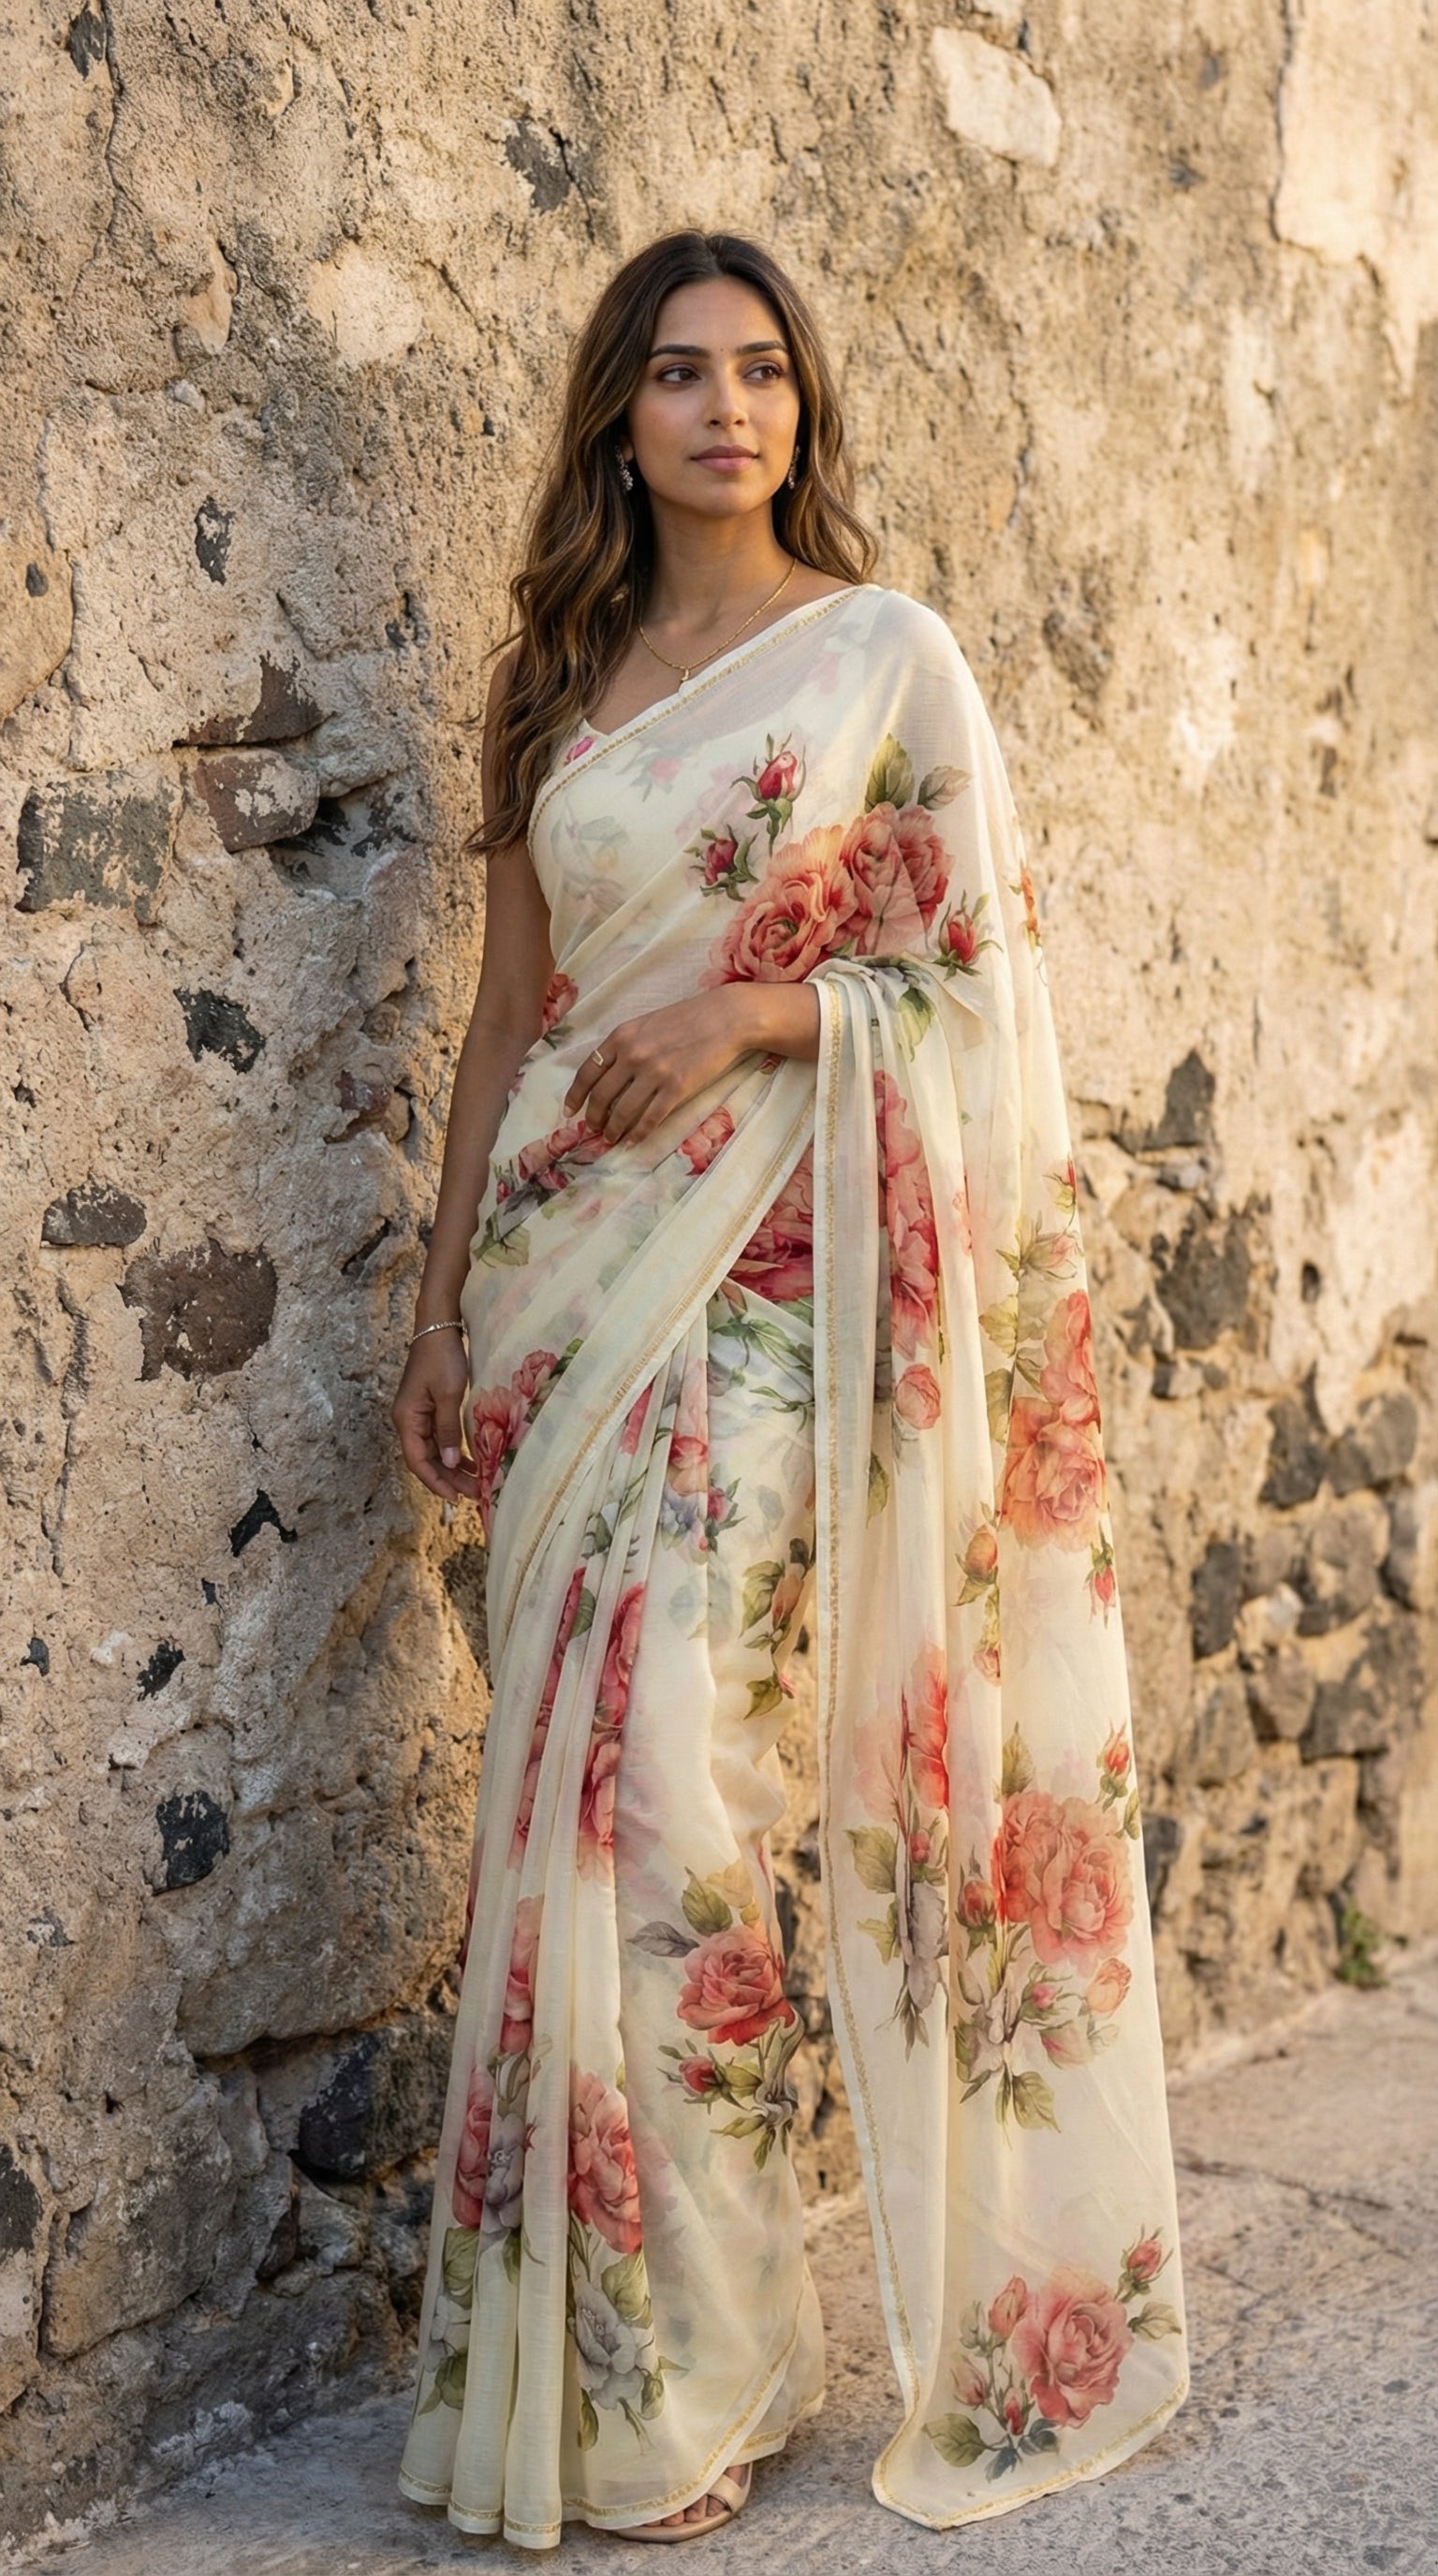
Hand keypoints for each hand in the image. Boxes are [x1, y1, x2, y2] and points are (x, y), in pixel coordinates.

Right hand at [391, 1326, 477, 1504]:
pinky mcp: (429, 1410)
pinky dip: (454, 1452)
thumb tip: (450, 1462)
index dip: (436, 1482)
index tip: (455, 1498)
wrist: (438, 1330)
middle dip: (449, 1479)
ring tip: (476, 1484)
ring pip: (435, 1451)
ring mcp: (418, 1417)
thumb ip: (448, 1430)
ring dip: (453, 1468)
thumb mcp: (448, 1395)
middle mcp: (408, 1422)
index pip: (418, 1461)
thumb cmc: (442, 1359)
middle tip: (474, 1494)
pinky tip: (471, 1463)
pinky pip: (440, 1439)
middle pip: (426, 1460)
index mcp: (407, 1420)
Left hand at [564, 985, 812, 1142]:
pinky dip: (638, 1133)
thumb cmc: (688, 1018)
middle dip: (593, 1118)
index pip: (587, 1072)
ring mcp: (654, 1072)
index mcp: (621, 1036)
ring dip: (613, 1129)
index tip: (570, 1111)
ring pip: (623, 1111)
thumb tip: (608, 1074)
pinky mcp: (677, 1088)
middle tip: (593, 1129)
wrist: (726, 1018)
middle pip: (601, 1096)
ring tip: (611, 1139)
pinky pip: (650, 1118)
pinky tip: (633, 1141)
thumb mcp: (647, 1023)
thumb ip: (626, 1045)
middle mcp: (633, 1055)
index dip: (576, 1096)